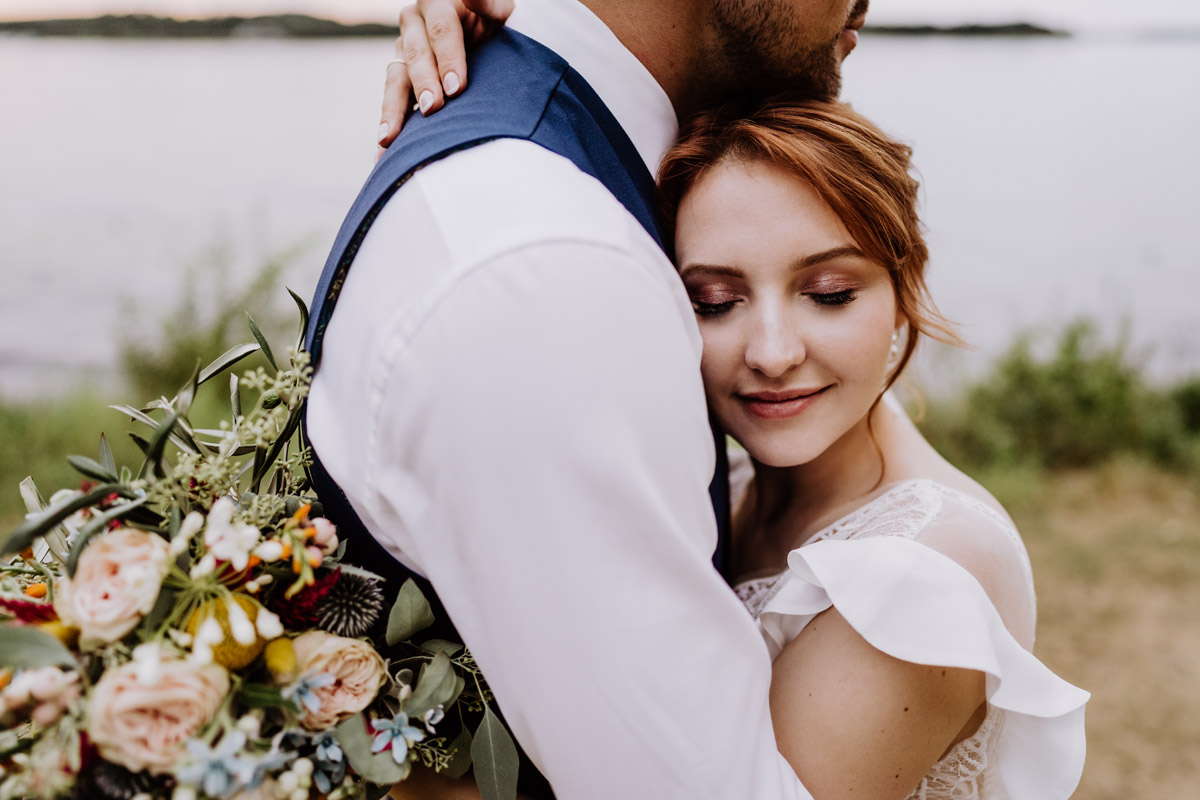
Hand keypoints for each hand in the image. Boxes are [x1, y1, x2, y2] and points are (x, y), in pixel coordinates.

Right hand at [377, 0, 514, 156]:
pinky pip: (392, 101)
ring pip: (395, 80)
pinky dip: (389, 125)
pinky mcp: (399, 77)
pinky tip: (383, 150)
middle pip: (416, 56)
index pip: (442, 30)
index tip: (458, 87)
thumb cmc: (490, 23)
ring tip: (388, 139)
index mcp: (436, 5)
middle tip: (434, 108)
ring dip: (393, 110)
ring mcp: (402, 51)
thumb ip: (487, 3)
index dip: (449, 57)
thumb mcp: (495, 9)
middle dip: (424, 84)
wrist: (479, 37)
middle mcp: (413, 25)